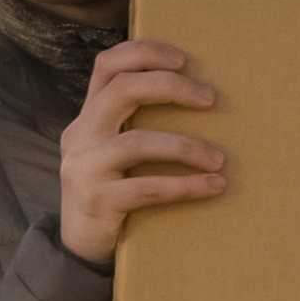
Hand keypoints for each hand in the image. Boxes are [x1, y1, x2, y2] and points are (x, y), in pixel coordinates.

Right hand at [59, 43, 227, 269]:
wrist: (79, 246)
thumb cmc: (111, 190)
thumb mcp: (112, 150)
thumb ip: (134, 124)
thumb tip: (197, 97)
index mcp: (86, 116)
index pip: (107, 66)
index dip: (144, 53)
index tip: (183, 59)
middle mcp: (80, 135)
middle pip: (122, 90)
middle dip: (171, 87)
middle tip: (210, 98)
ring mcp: (84, 168)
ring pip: (138, 142)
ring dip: (186, 146)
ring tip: (219, 159)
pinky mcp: (97, 201)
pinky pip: (147, 188)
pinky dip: (185, 186)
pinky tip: (213, 186)